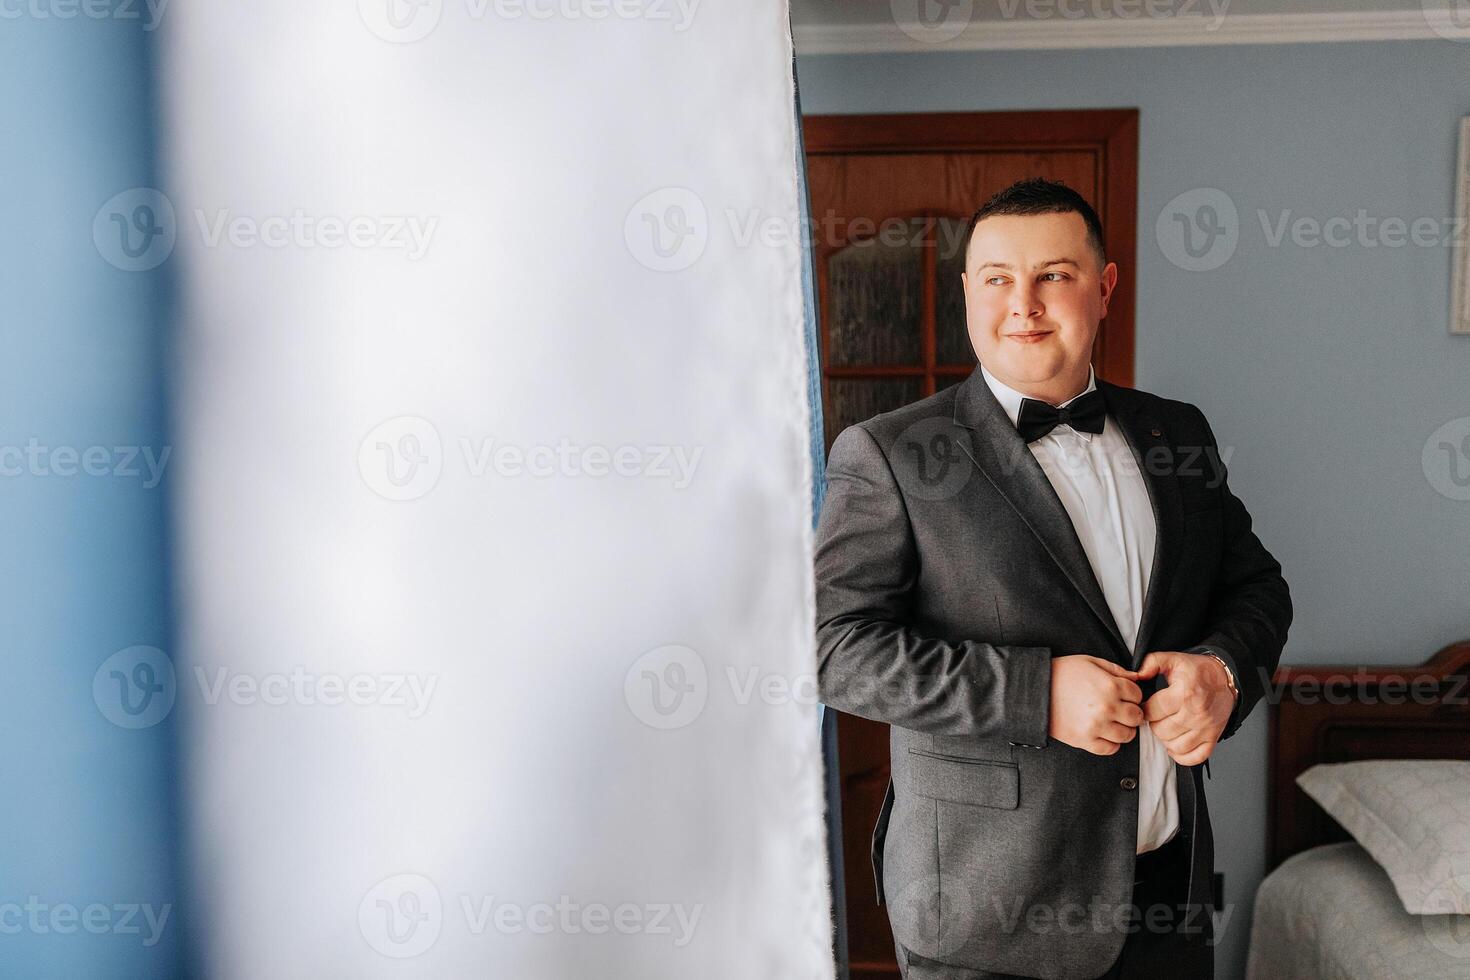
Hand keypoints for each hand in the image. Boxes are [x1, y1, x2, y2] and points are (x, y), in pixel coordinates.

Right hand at [1047, 655, 1144, 755]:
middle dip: (1131, 712)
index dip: (1132, 694)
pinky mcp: (1084, 740)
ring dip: (1123, 729)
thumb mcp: (1090, 661)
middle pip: (1136, 717)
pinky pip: (1110, 749)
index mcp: (1110, 686)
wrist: (1034, 690)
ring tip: (1112, 722)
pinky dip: (1110, 743)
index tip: (1124, 695)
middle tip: (1121, 710)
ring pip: (1127, 735)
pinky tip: (1103, 733)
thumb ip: (1116, 669)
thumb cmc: (1061, 673)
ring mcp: (1096, 726)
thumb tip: (1136, 678)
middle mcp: (1106, 708)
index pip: (1137, 695)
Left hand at [1134, 651, 1235, 765]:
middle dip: (1154, 723)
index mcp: (1184, 694)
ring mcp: (1205, 728)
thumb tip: (1136, 675)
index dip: (1144, 709)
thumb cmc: (1199, 671)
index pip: (1152, 711)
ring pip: (1174, 746)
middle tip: (1157, 716)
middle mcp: (1196, 713)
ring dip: (1165, 739)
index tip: (1145, 706)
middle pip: (1161, 730)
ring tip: (1166, 727)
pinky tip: (1176, 744)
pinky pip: (1194, 757)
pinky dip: (1181, 755)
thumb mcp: (1174, 659)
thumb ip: (1151, 662)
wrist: (1226, 679)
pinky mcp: (1213, 738)